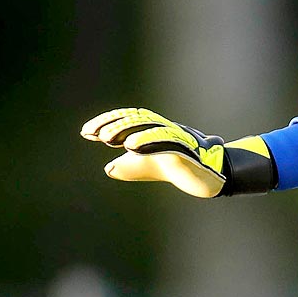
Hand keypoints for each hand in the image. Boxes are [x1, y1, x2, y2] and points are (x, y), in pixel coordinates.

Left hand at [81, 108, 274, 197]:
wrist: (211, 178)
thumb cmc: (181, 168)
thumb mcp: (149, 168)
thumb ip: (130, 167)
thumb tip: (108, 169)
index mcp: (153, 130)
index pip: (128, 119)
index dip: (107, 122)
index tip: (86, 132)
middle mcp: (164, 128)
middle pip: (136, 118)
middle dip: (113, 123)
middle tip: (92, 133)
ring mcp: (176, 136)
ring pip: (149, 126)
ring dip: (127, 129)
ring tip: (106, 138)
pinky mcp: (187, 149)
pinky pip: (166, 141)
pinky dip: (148, 140)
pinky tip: (131, 146)